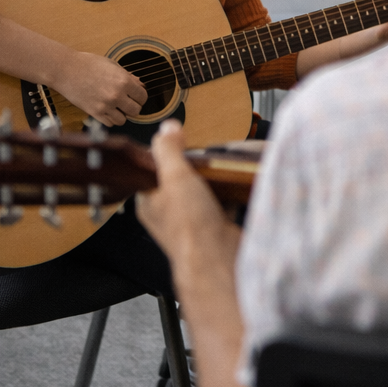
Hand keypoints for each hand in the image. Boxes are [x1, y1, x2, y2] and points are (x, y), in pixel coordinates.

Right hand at [51, 50, 149, 126]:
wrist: (65, 69)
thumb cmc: (88, 64)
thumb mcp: (113, 65)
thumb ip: (128, 77)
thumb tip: (140, 85)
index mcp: (124, 81)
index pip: (143, 96)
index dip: (140, 96)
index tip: (136, 96)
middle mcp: (117, 95)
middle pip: (136, 110)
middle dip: (133, 106)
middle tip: (127, 102)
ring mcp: (105, 105)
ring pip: (123, 120)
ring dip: (122, 115)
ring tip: (116, 107)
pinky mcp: (94, 113)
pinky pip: (110, 123)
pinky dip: (110, 119)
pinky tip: (107, 111)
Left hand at [135, 119, 239, 265]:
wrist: (218, 258)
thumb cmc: (190, 226)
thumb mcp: (175, 177)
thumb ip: (169, 151)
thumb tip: (166, 128)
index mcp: (149, 204)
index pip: (152, 173)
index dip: (165, 157)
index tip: (181, 142)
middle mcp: (169, 216)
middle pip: (180, 182)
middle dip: (196, 168)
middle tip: (207, 157)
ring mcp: (193, 224)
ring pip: (203, 194)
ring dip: (214, 182)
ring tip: (224, 169)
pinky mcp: (216, 229)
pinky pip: (223, 206)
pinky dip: (230, 196)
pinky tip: (238, 187)